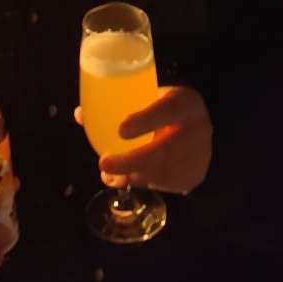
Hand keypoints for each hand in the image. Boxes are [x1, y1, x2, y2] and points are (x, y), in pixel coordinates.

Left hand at [76, 86, 212, 194]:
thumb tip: (81, 115)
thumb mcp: (151, 96)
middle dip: (131, 161)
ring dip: (131, 176)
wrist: (201, 127)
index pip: (168, 109)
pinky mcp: (194, 177)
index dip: (146, 120)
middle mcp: (198, 128)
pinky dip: (141, 182)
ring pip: (162, 173)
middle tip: (104, 163)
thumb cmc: (165, 108)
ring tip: (108, 175)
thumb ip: (121, 103)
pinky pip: (164, 185)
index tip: (121, 129)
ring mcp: (199, 156)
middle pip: (165, 150)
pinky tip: (125, 179)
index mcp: (186, 102)